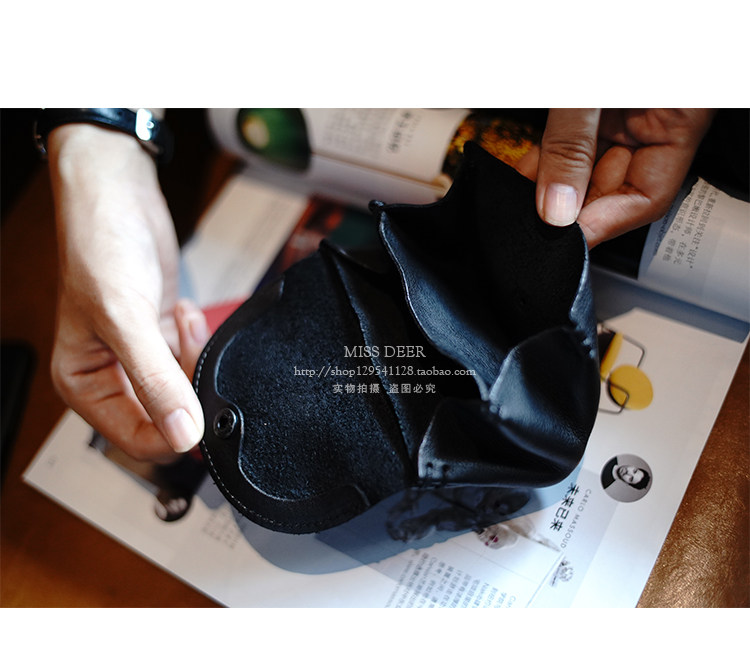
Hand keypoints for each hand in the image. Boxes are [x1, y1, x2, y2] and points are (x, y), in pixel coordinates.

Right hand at [48, 124, 207, 461]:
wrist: (117, 198)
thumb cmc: (99, 248)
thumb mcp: (126, 319)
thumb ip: (157, 380)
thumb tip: (184, 434)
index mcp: (84, 385)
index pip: (136, 441)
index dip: (174, 434)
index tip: (203, 412)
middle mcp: (110, 377)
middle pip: (166, 417)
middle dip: (189, 389)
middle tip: (191, 352)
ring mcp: (139, 358)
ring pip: (184, 389)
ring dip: (194, 359)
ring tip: (184, 322)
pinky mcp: (161, 337)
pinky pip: (190, 358)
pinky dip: (196, 339)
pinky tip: (184, 312)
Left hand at [515, 109, 715, 246]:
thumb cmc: (613, 13)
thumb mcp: (590, 92)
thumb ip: (571, 145)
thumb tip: (557, 210)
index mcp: (680, 118)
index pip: (646, 198)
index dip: (601, 224)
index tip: (564, 239)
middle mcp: (651, 121)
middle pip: (610, 187)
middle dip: (567, 206)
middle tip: (531, 220)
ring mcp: (620, 113)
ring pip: (584, 167)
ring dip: (549, 186)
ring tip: (519, 200)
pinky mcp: (591, 104)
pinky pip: (568, 142)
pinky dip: (544, 160)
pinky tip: (522, 175)